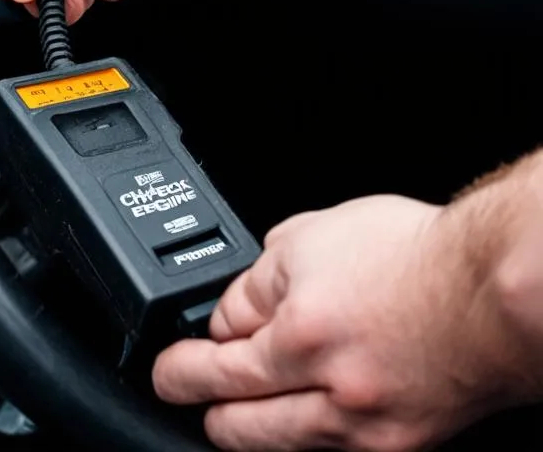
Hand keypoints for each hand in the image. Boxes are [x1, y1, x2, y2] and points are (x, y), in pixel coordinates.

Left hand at [152, 195, 539, 451]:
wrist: (492, 293)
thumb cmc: (415, 255)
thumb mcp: (315, 233)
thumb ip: (265, 274)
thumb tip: (237, 303)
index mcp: (301, 328)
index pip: (219, 343)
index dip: (191, 340)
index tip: (178, 346)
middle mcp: (327, 385)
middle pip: (230, 408)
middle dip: (190, 392)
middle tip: (172, 383)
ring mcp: (360, 424)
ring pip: (272, 441)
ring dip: (235, 424)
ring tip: (217, 411)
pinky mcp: (392, 445)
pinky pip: (323, 449)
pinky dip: (295, 435)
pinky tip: (284, 419)